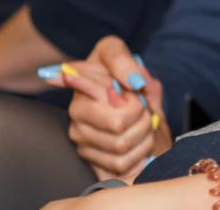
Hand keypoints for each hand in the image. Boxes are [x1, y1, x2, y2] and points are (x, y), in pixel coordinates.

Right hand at [40, 37, 170, 180]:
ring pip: (122, 150)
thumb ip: (123, 61)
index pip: (112, 114)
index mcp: (79, 91)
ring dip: (143, 136)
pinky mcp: (92, 161)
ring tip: (142, 123)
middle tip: (144, 108)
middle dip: (142, 118)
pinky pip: (121, 167)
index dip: (132, 104)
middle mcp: (76, 118)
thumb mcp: (119, 53)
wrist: (134, 95)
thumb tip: (133, 82)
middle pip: (120, 129)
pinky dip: (139, 155)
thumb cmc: (122, 70)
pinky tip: (138, 141)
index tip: (136, 92)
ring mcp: (83, 141)